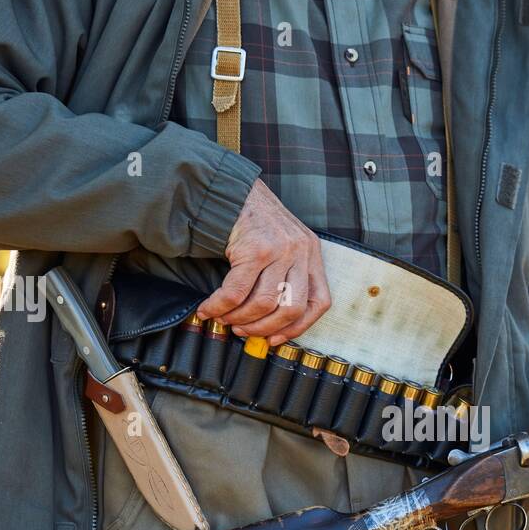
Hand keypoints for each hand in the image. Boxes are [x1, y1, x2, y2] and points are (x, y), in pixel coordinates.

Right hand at [197, 180, 330, 345]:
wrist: (230, 191)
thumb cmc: (254, 224)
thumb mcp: (283, 246)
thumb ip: (284, 276)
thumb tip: (270, 324)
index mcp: (312, 254)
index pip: (320, 302)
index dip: (299, 327)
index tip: (277, 339)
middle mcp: (301, 251)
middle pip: (292, 308)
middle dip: (265, 328)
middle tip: (244, 331)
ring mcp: (280, 249)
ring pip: (264, 303)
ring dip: (240, 318)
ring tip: (224, 319)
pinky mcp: (255, 249)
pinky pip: (235, 292)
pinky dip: (219, 306)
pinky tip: (208, 309)